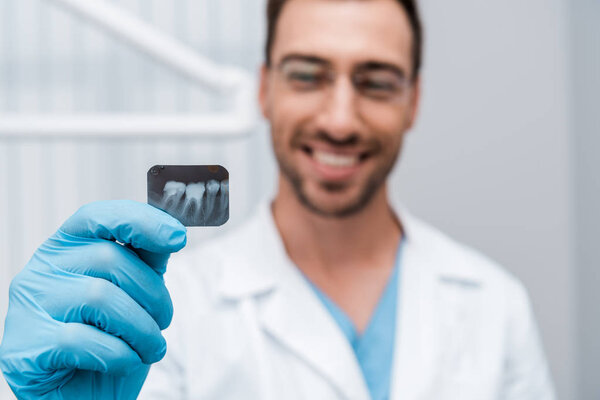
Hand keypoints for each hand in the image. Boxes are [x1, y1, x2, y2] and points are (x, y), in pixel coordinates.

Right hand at [0, 200, 186, 398]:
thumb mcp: (135, 293)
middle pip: (108, 259)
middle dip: (152, 294)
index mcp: (67, 248)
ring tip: (150, 347)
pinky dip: (119, 354)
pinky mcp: (23, 347)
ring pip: (99, 298)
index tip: (177, 238)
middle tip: (163, 320)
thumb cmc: (112, 338)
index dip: (140, 221)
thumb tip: (172, 231)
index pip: (98, 216)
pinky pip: (82, 340)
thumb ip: (147, 259)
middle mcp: (41, 270)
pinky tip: (125, 362)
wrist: (87, 396)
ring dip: (142, 329)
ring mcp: (27, 308)